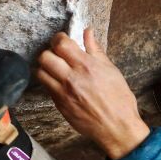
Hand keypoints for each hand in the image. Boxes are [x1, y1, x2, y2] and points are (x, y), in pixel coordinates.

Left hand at [37, 29, 149, 159]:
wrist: (117, 127)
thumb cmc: (120, 100)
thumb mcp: (112, 71)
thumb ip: (96, 50)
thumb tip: (88, 32)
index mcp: (87, 66)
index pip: (61, 44)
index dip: (59, 39)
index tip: (63, 40)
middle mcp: (72, 78)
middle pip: (45, 56)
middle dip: (50, 52)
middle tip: (58, 55)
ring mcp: (63, 93)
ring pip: (40, 72)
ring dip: (46, 67)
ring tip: (56, 69)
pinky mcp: (60, 104)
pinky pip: (47, 88)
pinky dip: (51, 82)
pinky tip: (61, 83)